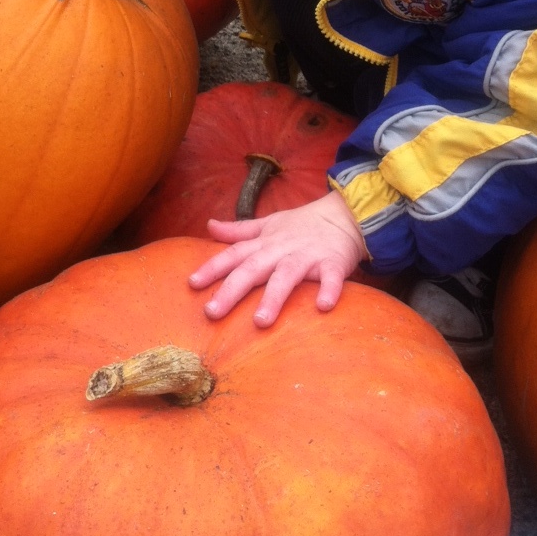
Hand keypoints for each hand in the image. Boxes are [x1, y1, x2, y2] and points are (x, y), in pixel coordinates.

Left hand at [188, 191, 366, 326]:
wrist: (344, 214)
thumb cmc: (302, 224)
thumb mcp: (268, 224)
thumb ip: (239, 230)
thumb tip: (209, 226)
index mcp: (265, 242)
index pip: (234, 254)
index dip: (212, 268)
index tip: (192, 283)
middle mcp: (281, 249)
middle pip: (253, 268)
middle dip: (231, 290)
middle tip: (212, 312)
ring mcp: (307, 256)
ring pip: (287, 275)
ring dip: (274, 296)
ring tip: (260, 321)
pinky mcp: (333, 262)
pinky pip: (331, 277)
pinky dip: (328, 290)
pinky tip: (323, 306)